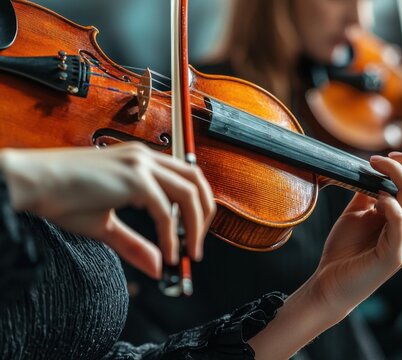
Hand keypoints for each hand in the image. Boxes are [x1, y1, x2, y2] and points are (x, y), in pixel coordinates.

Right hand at [0, 142, 215, 278]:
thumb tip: (156, 267)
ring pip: (189, 193)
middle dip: (205, 213)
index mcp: (141, 160)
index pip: (185, 175)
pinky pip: (166, 211)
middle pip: (196, 180)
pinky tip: (169, 254)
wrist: (33, 183)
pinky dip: (172, 236)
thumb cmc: (61, 197)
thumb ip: (134, 243)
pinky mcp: (135, 179)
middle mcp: (145, 157)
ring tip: (190, 252)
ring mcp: (141, 165)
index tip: (194, 232)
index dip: (196, 204)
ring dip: (195, 226)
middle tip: (199, 243)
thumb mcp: (105, 225)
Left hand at [248, 152, 401, 358]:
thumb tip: (373, 169)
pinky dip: (388, 201)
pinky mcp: (394, 255)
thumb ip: (371, 193)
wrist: (330, 282)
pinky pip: (400, 218)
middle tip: (379, 160)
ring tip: (371, 170)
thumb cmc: (346, 250)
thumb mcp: (360, 213)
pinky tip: (374, 199)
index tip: (387, 158)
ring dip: (393, 174)